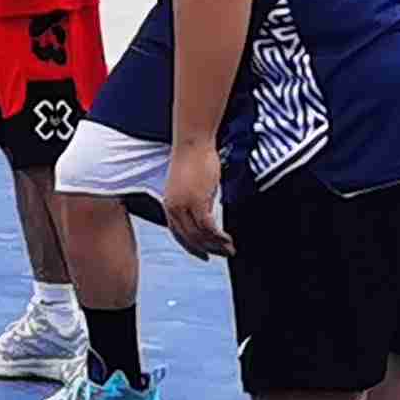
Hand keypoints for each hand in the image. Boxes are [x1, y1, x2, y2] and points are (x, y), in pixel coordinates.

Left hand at [163, 142, 231, 260]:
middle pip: (190, 238)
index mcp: (169, 204)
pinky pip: (209, 227)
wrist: (192, 143)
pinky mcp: (197, 202)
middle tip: (225, 254)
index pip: (178, 234)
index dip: (191, 248)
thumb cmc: (193, 160)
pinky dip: (219, 237)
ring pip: (200, 236)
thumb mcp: (190, 187)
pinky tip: (228, 239)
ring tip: (230, 250)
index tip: (203, 256)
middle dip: (208, 250)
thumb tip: (207, 220)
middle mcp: (173, 208)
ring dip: (217, 246)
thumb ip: (195, 204)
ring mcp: (184, 205)